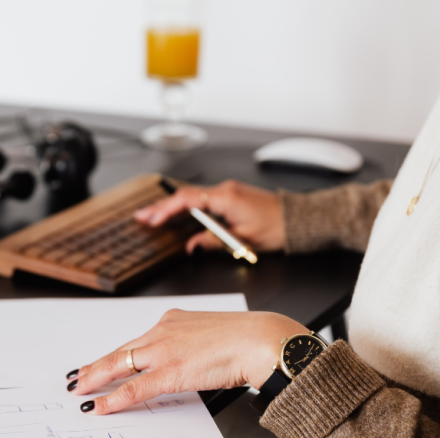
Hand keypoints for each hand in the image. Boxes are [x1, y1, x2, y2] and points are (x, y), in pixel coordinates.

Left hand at [66, 309, 305, 414]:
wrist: (258, 339)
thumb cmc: (244, 339)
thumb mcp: (210, 335)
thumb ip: (192, 345)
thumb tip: (187, 361)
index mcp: (173, 320)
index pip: (136, 341)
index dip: (116, 354)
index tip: (101, 361)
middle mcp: (163, 331)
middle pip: (121, 351)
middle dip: (97, 366)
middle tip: (78, 376)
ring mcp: (164, 350)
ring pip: (120, 365)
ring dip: (97, 379)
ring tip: (81, 390)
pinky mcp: (170, 371)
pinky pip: (134, 388)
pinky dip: (114, 398)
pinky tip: (100, 405)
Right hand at [134, 180, 285, 252]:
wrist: (297, 219)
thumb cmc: (277, 227)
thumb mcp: (243, 240)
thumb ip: (213, 241)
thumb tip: (191, 246)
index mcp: (226, 198)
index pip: (188, 200)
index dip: (167, 210)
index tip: (152, 219)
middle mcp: (225, 190)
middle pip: (185, 196)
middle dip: (162, 207)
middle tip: (142, 215)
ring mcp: (227, 191)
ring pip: (192, 196)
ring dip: (172, 206)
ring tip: (153, 215)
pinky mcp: (230, 195)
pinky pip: (202, 198)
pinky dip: (186, 205)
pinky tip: (176, 212)